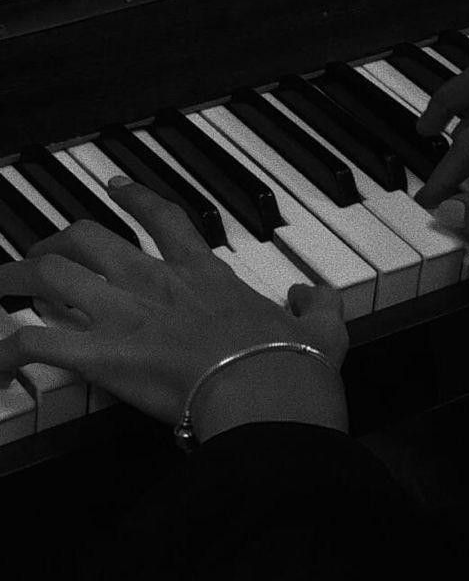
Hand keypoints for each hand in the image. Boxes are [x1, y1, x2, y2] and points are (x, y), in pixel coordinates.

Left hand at [0, 178, 348, 422]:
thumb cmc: (292, 366)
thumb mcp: (323, 328)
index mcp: (203, 274)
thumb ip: (319, 305)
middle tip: (41, 251)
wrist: (269, 392)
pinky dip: (11, 349)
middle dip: (53, 239)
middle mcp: (154, 284)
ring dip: (16, 278)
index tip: (116, 187)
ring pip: (49, 275)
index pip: (163, 219)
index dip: (135, 198)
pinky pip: (36, 341)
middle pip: (86, 238)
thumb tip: (316, 295)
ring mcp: (124, 315)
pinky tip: (1, 359)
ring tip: (0, 285)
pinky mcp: (101, 356)